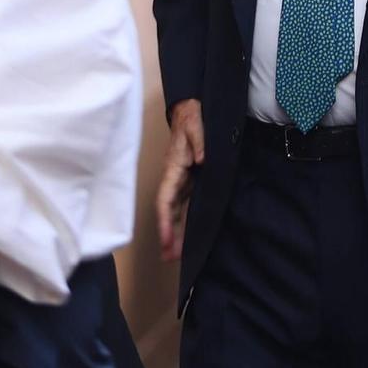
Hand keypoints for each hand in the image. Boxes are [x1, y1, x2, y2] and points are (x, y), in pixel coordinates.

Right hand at [156, 98, 204, 260]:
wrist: (190, 110)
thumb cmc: (191, 118)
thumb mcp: (196, 125)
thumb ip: (199, 141)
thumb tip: (201, 160)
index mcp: (173, 167)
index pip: (165, 199)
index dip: (165, 220)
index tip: (166, 239)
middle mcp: (174, 177)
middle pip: (169, 211)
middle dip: (168, 234)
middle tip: (169, 258)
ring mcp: (181, 180)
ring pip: (176, 210)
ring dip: (175, 231)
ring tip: (175, 255)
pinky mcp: (189, 180)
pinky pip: (184, 204)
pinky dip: (183, 220)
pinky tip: (186, 235)